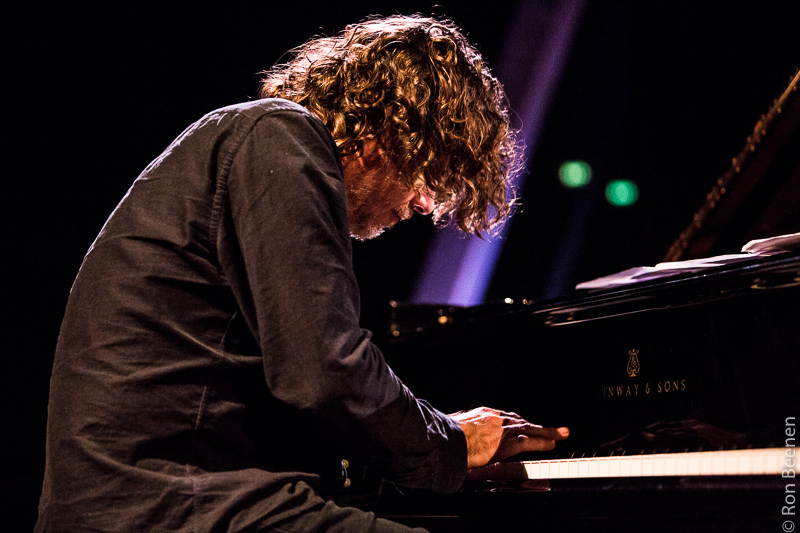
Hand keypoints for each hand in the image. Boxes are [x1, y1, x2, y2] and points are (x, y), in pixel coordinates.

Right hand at [449, 407, 568, 468]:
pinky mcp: (506, 442)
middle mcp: (494, 419)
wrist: (446, 441)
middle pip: (520, 421)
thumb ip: (462, 437)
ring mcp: (502, 429)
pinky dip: (542, 442)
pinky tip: (551, 444)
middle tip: (549, 428)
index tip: (522, 426)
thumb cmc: (445, 439)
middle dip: (535, 425)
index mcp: (481, 416)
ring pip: (529, 428)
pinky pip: (529, 441)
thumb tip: (459, 446)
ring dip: (546, 432)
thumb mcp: (453, 433)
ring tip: (560, 434)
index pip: (504, 418)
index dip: (516, 423)